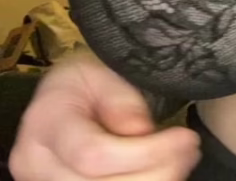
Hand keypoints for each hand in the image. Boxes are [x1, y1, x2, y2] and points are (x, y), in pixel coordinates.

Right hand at [9, 52, 200, 179]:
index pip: (93, 154)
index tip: (185, 137)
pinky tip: (167, 169)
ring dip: (158, 180)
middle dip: (159, 171)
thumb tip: (140, 131)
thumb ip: (121, 101)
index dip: (145, 152)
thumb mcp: (103, 72)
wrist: (67, 95)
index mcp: (45, 124)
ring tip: (185, 157)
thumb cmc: (88, 79)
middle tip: (191, 148)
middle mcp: (37, 163)